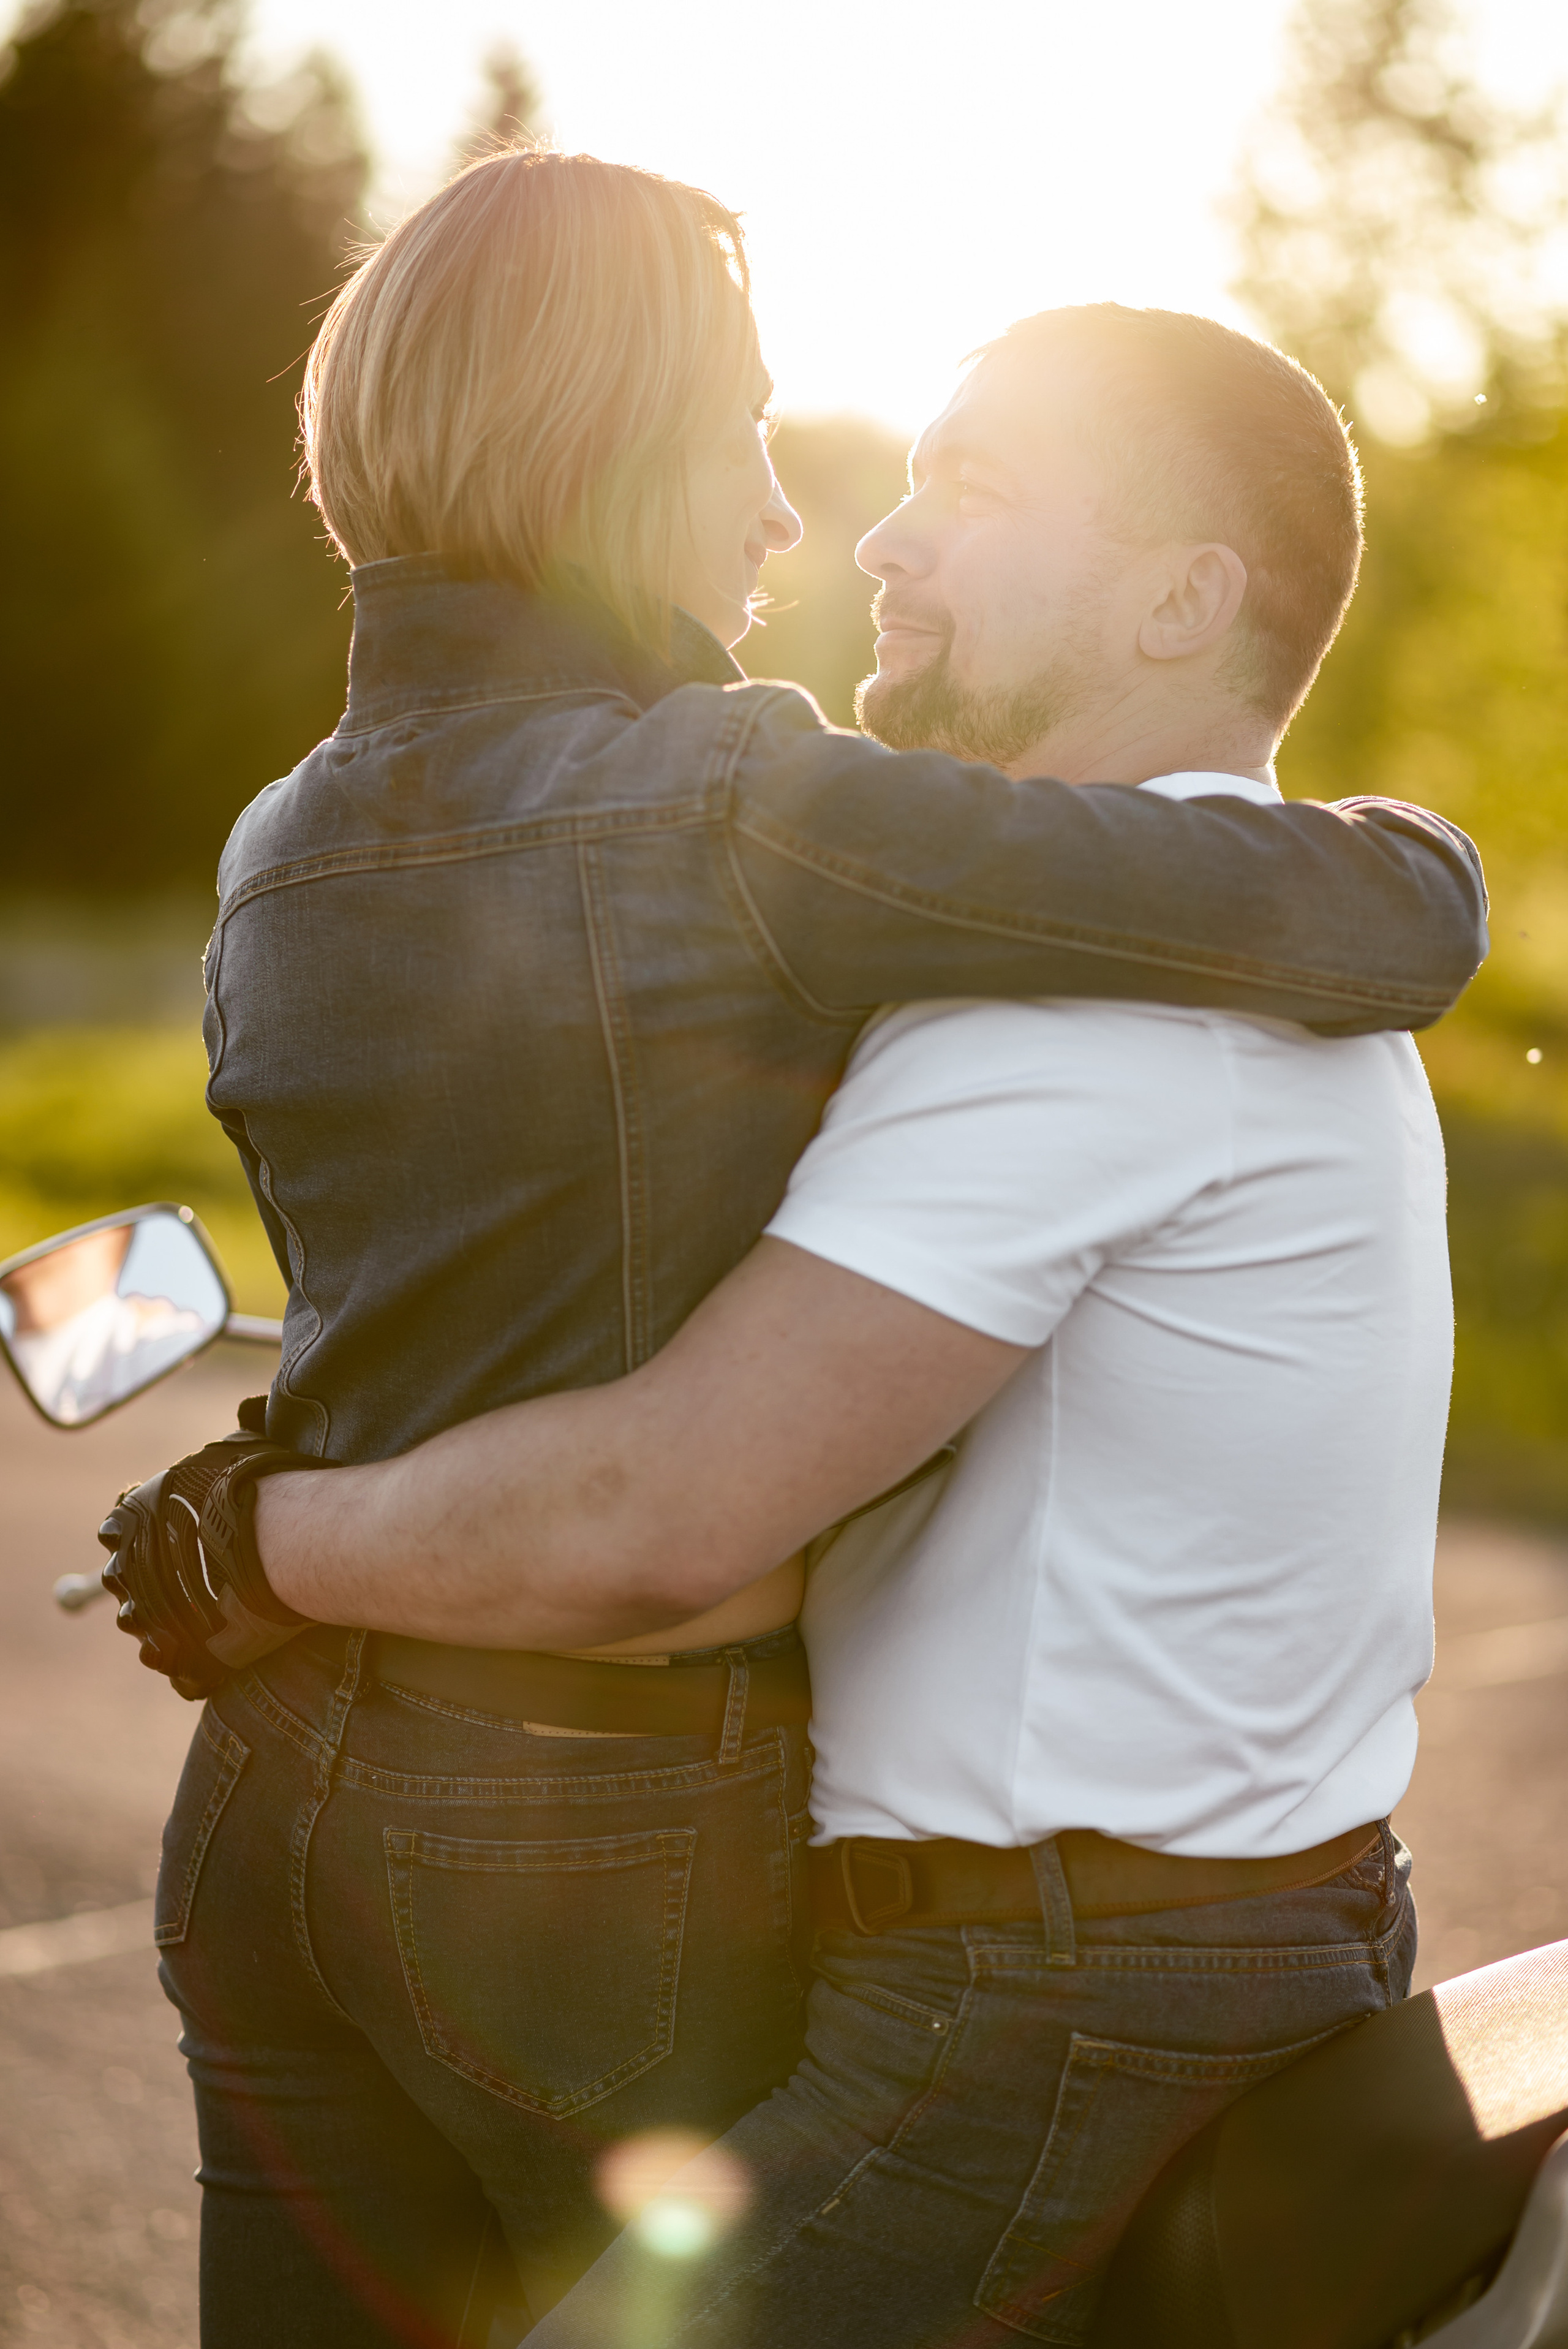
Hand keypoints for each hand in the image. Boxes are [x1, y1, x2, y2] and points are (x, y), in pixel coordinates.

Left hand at [96, 1406, 331, 1699]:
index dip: (144, 1538)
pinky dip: (190, 1658)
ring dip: (172, 1620)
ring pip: (144, 1625)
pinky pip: (170, 1663)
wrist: (281, 1542)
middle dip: (152, 1580)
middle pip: (121, 1583)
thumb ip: (210, 1463)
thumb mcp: (228, 1456)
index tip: (170, 1540)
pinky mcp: (172, 1656)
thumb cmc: (257, 1491)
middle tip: (197, 1576)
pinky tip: (222, 1641)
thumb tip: (230, 1436)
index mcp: (128, 1522)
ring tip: (217, 1608)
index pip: (114, 1534)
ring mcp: (145, 1618)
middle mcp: (124, 1571)